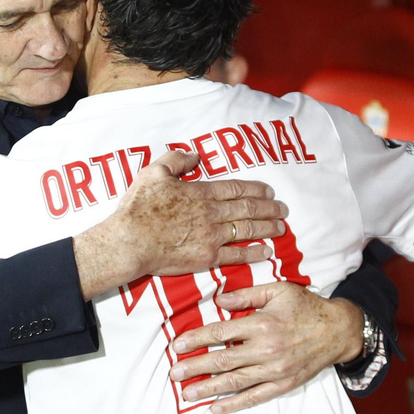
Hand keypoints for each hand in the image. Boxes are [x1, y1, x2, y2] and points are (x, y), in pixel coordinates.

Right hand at [74, 149, 287, 297]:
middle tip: (284, 209)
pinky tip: (267, 252)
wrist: (129, 241)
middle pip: (248, 208)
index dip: (256, 189)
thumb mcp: (153, 173)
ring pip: (248, 230)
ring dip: (268, 228)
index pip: (236, 188)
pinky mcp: (206, 258)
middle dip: (269, 208)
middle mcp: (212, 213)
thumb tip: (194, 155)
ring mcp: (211, 237)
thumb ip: (175, 160)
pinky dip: (254, 253)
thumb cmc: (138, 207)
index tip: (269, 191)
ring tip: (281, 227)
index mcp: (201, 192)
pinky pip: (237, 255)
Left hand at [167, 282, 360, 413]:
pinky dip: (234, 404)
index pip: (220, 333)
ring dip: (208, 388)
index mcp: (262, 324)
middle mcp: (266, 349)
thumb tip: (219, 300)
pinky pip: (255, 397)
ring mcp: (275, 370)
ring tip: (187, 393)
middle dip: (195, 367)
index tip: (177, 345)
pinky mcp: (283, 384)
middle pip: (222, 360)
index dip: (196, 339)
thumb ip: (247, 295)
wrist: (339, 330)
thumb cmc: (306, 307)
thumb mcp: (278, 290)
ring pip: (234, 382)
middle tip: (174, 373)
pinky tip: (216, 408)